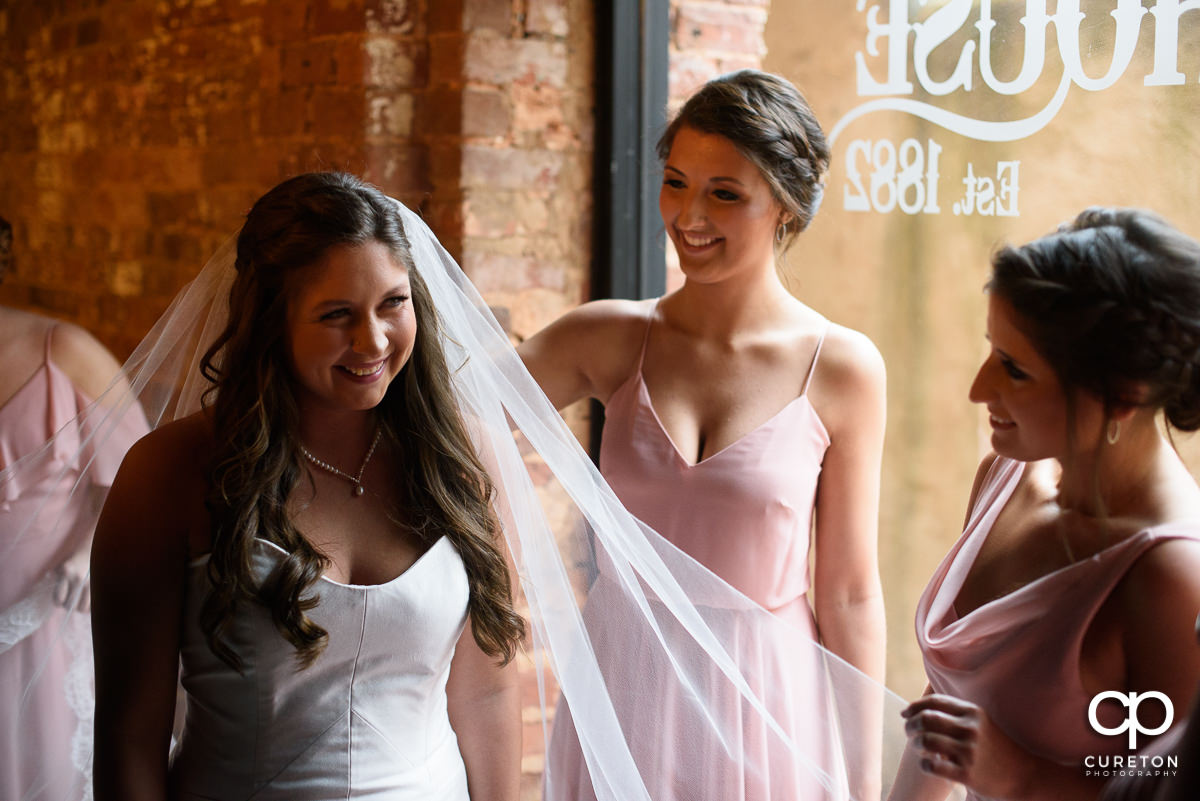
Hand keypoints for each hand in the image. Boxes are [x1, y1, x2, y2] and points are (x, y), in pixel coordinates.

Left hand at [52, 546, 90, 611]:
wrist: (93, 549)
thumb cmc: (76, 558)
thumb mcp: (62, 565)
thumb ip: (56, 578)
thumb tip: (56, 597)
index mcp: (66, 572)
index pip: (58, 599)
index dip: (59, 602)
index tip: (62, 600)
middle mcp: (78, 578)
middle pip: (70, 605)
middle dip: (69, 606)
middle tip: (71, 602)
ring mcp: (90, 582)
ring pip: (83, 608)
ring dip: (81, 608)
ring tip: (81, 603)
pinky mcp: (97, 584)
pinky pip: (93, 603)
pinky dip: (90, 606)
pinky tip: (89, 601)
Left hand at [901, 693, 1030, 799]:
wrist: (1023, 774)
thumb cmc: (995, 746)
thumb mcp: (980, 722)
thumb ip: (955, 712)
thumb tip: (919, 707)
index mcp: (972, 712)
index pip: (934, 702)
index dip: (914, 706)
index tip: (905, 713)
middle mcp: (970, 729)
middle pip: (925, 719)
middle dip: (910, 725)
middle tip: (909, 732)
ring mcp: (969, 751)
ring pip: (925, 740)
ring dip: (915, 744)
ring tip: (919, 748)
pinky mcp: (967, 774)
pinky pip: (932, 765)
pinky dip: (924, 764)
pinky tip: (929, 764)